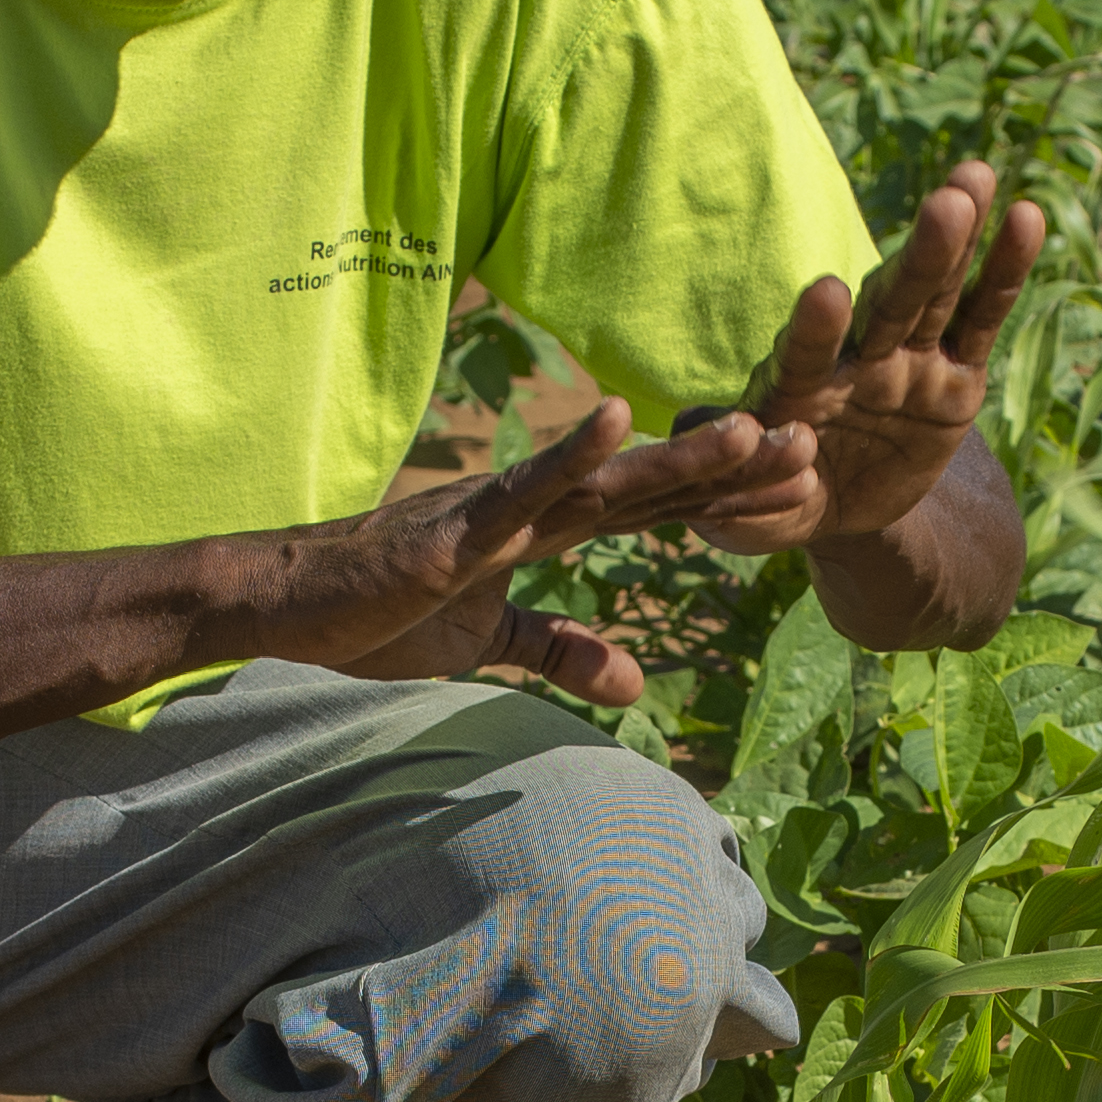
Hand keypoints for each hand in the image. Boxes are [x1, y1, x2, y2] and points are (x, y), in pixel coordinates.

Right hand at [283, 391, 813, 704]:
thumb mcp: (486, 646)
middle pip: (649, 485)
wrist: (284, 612)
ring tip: (757, 429)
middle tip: (818, 440)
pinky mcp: (454, 531)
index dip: (726, 495)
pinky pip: (522, 487)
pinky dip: (569, 453)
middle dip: (731, 468)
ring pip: (603, 480)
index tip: (801, 481)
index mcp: (543, 530)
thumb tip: (638, 684)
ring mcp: (496, 511)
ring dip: (680, 457)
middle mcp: (531, 506)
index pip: (652, 509)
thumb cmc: (373, 617)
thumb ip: (561, 651)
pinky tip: (617, 417)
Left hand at [683, 159, 1050, 558]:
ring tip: (974, 180)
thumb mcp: (759, 518)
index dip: (815, 328)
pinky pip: (981, 317)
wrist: (845, 502)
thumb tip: (729, 500)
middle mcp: (854, 358)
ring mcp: (907, 358)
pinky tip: (1026, 218)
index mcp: (797, 387)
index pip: (805, 353)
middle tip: (945, 203)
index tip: (827, 293)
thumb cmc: (786, 498)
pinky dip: (1003, 271)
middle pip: (887, 303)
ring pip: (933, 294)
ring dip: (955, 241)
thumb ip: (741, 513)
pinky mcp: (955, 373)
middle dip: (917, 257)